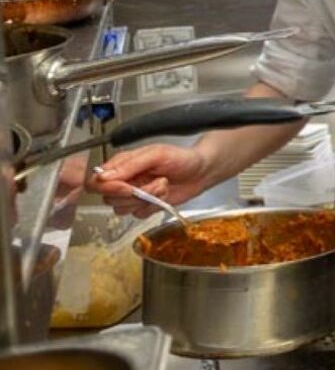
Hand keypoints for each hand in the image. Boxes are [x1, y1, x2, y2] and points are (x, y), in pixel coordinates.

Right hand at [91, 144, 209, 216]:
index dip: (108, 188)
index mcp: (121, 164)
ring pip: (122, 208)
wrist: (202, 171)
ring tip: (163, 185)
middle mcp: (124, 180)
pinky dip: (153, 207)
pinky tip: (164, 195)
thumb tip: (103, 176)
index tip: (127, 187)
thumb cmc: (181, 158)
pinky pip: (138, 215)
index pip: (96, 181)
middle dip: (134, 194)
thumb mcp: (156, 154)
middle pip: (109, 198)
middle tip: (156, 182)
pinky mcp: (144, 206)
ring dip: (146, 199)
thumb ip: (129, 165)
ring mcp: (133, 195)